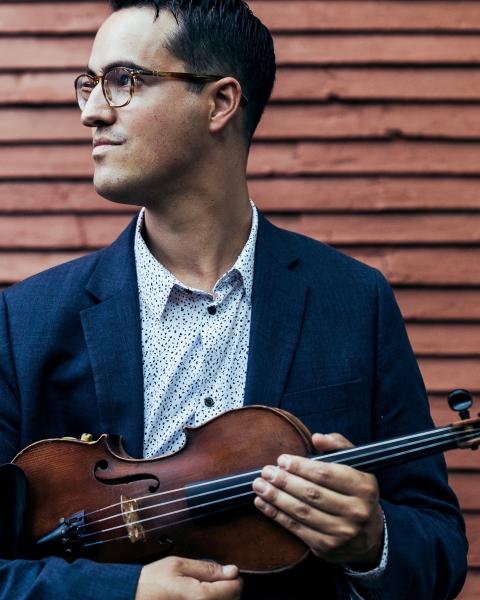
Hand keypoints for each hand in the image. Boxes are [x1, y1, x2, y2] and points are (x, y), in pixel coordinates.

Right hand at [135, 555, 242, 599]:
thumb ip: (206, 568)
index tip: (227, 571)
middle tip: (213, 579)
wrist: (131, 597)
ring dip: (220, 597)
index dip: (233, 577)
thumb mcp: (178, 565)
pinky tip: (199, 597)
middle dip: (227, 588)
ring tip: (204, 588)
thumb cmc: (151, 582)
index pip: (234, 588)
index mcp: (200, 596)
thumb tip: (231, 570)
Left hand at [253, 432, 383, 565]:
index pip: (326, 474)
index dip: (301, 466)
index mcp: (364, 487)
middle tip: (266, 471)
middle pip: (312, 493)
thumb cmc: (357, 492)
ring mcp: (342, 533)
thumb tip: (317, 438)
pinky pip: (297, 528)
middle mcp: (356, 511)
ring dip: (276, 497)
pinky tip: (263, 503)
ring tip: (259, 485)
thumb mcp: (356, 465)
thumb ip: (338, 446)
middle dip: (285, 481)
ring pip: (302, 512)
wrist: (370, 536)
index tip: (282, 460)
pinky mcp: (327, 547)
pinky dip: (276, 515)